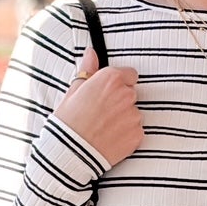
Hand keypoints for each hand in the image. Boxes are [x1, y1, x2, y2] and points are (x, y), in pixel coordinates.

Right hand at [53, 45, 143, 167]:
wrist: (70, 153)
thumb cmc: (68, 121)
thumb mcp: (73, 91)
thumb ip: (87, 70)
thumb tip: (91, 52)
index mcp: (110, 79)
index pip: (129, 75)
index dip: (119, 84)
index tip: (108, 94)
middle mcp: (126, 94)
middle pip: (131, 94)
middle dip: (121, 102)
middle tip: (102, 114)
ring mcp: (134, 116)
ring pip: (134, 113)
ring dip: (124, 119)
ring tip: (105, 128)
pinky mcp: (137, 135)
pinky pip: (136, 131)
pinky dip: (127, 135)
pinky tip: (111, 139)